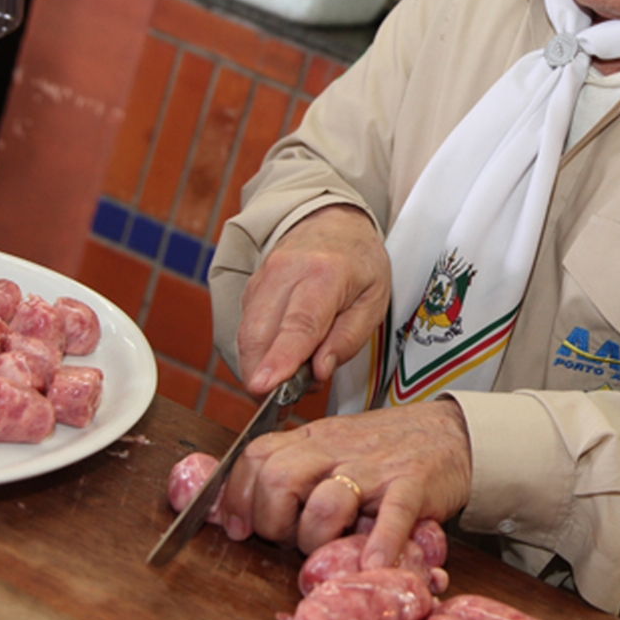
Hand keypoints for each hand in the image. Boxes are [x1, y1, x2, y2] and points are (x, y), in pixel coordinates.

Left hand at [219, 400, 471, 569]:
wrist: (451, 433)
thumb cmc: (386, 448)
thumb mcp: (332, 446)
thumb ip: (294, 468)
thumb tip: (242, 507)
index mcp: (314, 438)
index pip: (256, 455)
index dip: (237, 495)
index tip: (238, 526)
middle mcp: (338, 449)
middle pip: (279, 477)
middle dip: (272, 520)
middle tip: (287, 539)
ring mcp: (375, 468)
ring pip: (326, 502)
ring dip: (317, 538)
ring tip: (328, 552)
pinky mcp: (412, 486)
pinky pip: (391, 515)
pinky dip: (380, 543)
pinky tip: (373, 562)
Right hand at [236, 205, 390, 392]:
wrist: (332, 221)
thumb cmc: (358, 262)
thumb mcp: (374, 300)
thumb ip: (348, 339)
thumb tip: (319, 371)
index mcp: (325, 274)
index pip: (299, 324)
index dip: (280, 359)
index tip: (263, 387)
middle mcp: (286, 272)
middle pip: (260, 334)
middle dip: (264, 377)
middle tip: (287, 398)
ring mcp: (263, 278)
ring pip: (246, 335)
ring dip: (261, 367)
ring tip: (292, 374)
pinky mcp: (250, 287)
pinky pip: (246, 329)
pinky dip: (258, 352)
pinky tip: (281, 355)